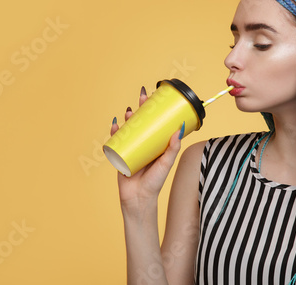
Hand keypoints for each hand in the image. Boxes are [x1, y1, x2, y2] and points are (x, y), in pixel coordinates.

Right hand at [110, 86, 182, 211]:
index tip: (156, 97)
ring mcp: (132, 148)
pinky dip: (114, 131)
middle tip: (141, 97)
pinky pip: (116, 140)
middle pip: (141, 122)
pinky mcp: (121, 154)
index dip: (155, 109)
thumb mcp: (166, 163)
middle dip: (140, 108)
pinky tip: (115, 125)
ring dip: (127, 118)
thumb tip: (180, 128)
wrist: (139, 199)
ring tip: (129, 111)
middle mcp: (144, 144)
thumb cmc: (155, 183)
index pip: (156, 122)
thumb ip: (173, 148)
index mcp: (156, 144)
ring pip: (128, 128)